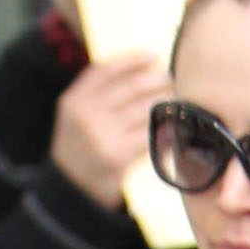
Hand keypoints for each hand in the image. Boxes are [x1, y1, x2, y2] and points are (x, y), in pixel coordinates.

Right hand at [48, 54, 169, 208]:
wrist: (71, 192)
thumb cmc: (80, 152)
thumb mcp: (75, 119)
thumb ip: (97, 96)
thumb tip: (140, 72)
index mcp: (74, 100)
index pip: (105, 70)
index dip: (131, 60)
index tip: (152, 56)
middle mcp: (85, 114)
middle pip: (130, 87)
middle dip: (157, 80)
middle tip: (172, 79)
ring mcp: (101, 135)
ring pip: (144, 109)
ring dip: (166, 103)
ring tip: (178, 102)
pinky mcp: (117, 155)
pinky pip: (149, 135)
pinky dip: (164, 130)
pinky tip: (174, 127)